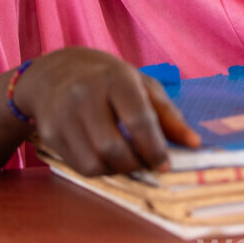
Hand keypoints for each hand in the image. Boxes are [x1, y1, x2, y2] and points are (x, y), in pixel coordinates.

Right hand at [16, 47, 199, 175]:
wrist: (55, 71)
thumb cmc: (107, 79)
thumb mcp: (142, 85)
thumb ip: (168, 115)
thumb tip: (194, 143)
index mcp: (115, 79)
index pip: (138, 120)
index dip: (155, 148)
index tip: (166, 165)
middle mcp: (84, 95)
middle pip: (114, 147)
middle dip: (135, 164)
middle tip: (147, 165)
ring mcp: (63, 115)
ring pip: (94, 163)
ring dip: (118, 171)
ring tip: (129, 161)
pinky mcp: (50, 133)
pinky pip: (79, 166)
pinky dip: (100, 170)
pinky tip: (108, 159)